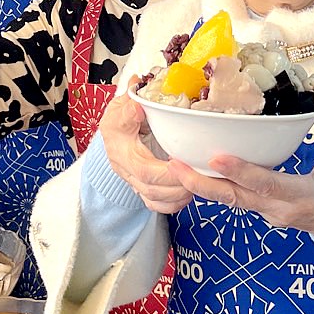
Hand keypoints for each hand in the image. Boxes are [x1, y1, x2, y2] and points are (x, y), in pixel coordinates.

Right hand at [101, 94, 194, 214]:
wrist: (114, 129)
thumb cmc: (121, 117)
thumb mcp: (121, 107)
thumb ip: (129, 108)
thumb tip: (137, 107)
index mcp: (122, 151)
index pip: (144, 171)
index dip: (167, 173)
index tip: (184, 163)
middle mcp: (126, 171)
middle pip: (152, 190)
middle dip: (178, 186)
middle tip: (199, 175)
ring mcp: (133, 181)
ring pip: (154, 201)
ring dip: (178, 196)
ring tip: (196, 183)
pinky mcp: (141, 188)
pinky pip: (155, 205)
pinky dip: (173, 204)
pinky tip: (186, 194)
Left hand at [166, 111, 313, 237]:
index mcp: (302, 195)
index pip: (266, 183)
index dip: (240, 171)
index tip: (217, 156)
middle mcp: (280, 209)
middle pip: (234, 198)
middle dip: (202, 183)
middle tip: (174, 165)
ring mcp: (271, 214)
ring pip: (231, 201)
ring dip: (203, 185)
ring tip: (177, 166)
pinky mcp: (266, 213)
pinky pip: (237, 200)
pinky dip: (218, 187)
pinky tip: (200, 171)